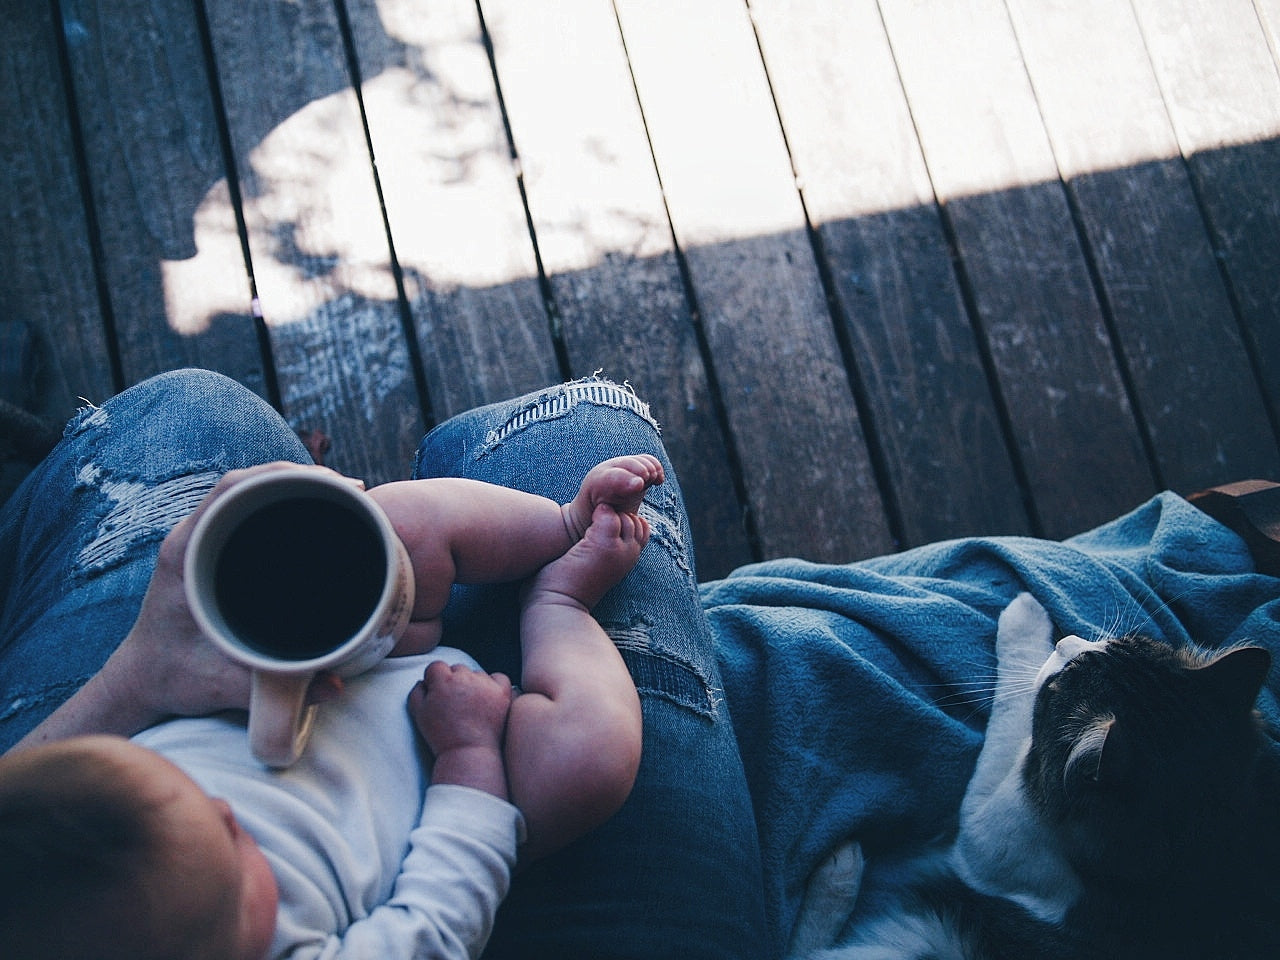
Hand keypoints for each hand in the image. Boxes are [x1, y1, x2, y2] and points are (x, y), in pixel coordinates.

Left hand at [108, 463, 349, 721]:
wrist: (141, 680)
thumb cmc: (173, 678)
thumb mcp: (222, 686)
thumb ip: (273, 694)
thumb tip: (335, 688)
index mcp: (186, 554)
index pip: (232, 489)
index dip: (284, 476)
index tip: (334, 483)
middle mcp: (191, 539)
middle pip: (248, 483)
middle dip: (305, 478)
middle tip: (357, 492)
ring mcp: (200, 541)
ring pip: (250, 493)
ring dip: (297, 489)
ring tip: (349, 499)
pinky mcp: (211, 550)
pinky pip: (248, 510)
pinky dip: (285, 504)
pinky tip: (319, 515)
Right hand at [409, 661, 511, 798]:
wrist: (468, 753)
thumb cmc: (441, 736)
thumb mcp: (418, 714)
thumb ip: (417, 691)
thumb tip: (424, 680)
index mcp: (443, 680)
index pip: (436, 667)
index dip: (435, 681)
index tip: (438, 695)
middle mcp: (465, 678)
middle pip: (457, 669)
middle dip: (454, 682)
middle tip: (454, 704)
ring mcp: (486, 684)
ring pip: (477, 674)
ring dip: (473, 684)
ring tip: (470, 707)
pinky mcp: (502, 692)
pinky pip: (499, 677)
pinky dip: (494, 685)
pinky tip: (488, 698)